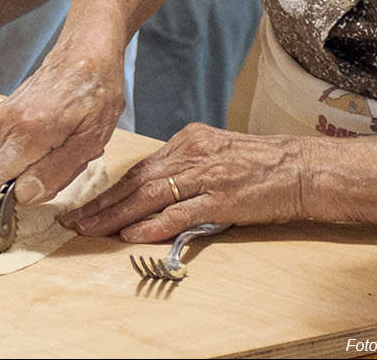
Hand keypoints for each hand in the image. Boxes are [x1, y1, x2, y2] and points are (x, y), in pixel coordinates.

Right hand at [0, 42, 124, 204]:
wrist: (84, 54)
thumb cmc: (95, 93)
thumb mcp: (89, 140)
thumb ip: (55, 171)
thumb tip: (23, 195)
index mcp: (26, 133)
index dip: (27, 189)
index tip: (53, 174)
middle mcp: (4, 124)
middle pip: (12, 175)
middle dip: (42, 172)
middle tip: (70, 150)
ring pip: (14, 163)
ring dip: (43, 158)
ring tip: (67, 136)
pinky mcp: (0, 114)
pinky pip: (13, 147)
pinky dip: (36, 145)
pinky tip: (56, 129)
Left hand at [60, 123, 308, 242]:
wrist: (303, 168)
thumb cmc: (261, 164)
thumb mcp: (216, 153)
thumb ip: (184, 167)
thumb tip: (151, 190)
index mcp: (188, 141)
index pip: (139, 169)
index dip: (109, 190)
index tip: (86, 205)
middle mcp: (192, 154)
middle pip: (135, 182)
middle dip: (101, 204)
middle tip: (73, 220)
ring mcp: (206, 176)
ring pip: (148, 196)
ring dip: (114, 217)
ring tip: (88, 231)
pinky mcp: (221, 198)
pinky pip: (178, 214)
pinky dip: (150, 225)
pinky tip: (128, 234)